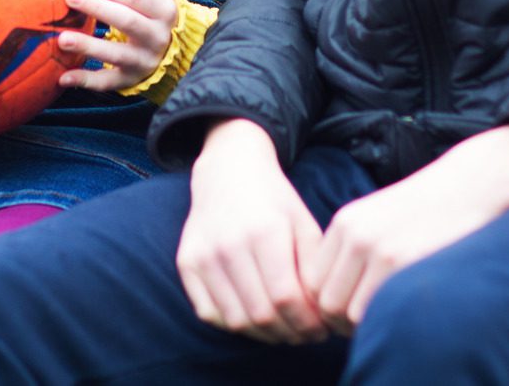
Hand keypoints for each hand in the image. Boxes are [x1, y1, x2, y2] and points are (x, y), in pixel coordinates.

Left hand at [57, 0, 176, 92]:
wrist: (173, 45)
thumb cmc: (149, 5)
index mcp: (161, 7)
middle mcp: (157, 35)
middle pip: (126, 20)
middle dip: (97, 8)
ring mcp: (145, 60)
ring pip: (116, 54)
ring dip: (88, 47)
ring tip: (61, 38)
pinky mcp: (132, 80)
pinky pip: (108, 83)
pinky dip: (86, 82)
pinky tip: (62, 78)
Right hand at [177, 119, 327, 343]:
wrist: (227, 172)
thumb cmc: (273, 201)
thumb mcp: (303, 224)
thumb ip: (313, 269)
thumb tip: (320, 315)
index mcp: (265, 230)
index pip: (286, 297)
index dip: (307, 323)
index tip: (321, 331)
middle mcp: (229, 243)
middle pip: (261, 314)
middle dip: (290, 334)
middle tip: (305, 336)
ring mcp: (203, 254)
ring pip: (235, 320)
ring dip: (264, 336)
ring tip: (284, 332)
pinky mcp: (186, 262)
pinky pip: (209, 313)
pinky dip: (234, 326)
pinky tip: (254, 321)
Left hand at [303, 122, 508, 332]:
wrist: (473, 184)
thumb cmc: (431, 208)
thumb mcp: (380, 218)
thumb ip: (355, 250)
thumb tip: (334, 300)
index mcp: (346, 223)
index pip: (313, 280)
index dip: (327, 305)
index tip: (350, 313)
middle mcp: (356, 235)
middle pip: (325, 301)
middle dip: (340, 324)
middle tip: (368, 326)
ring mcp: (379, 249)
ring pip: (346, 313)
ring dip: (362, 328)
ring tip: (385, 323)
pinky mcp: (404, 262)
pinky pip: (374, 313)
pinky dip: (382, 324)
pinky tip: (400, 316)